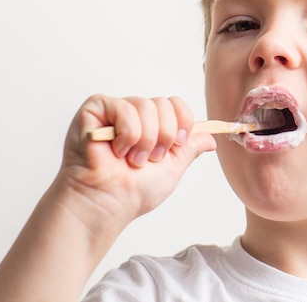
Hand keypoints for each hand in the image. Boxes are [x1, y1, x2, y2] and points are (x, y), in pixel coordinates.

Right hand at [61, 94, 216, 223]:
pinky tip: (115, 150)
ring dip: (144, 140)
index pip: (175, 104)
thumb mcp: (172, 169)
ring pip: (146, 106)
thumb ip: (189, 149)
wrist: (108, 203)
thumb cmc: (132, 191)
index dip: (182, 123)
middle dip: (163, 137)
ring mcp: (114, 110)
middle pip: (163, 104)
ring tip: (131, 159)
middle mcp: (133, 114)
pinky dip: (127, 134)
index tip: (177, 144)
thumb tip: (211, 139)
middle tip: (149, 159)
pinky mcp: (95, 108)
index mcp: (151, 124)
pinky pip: (123, 108)